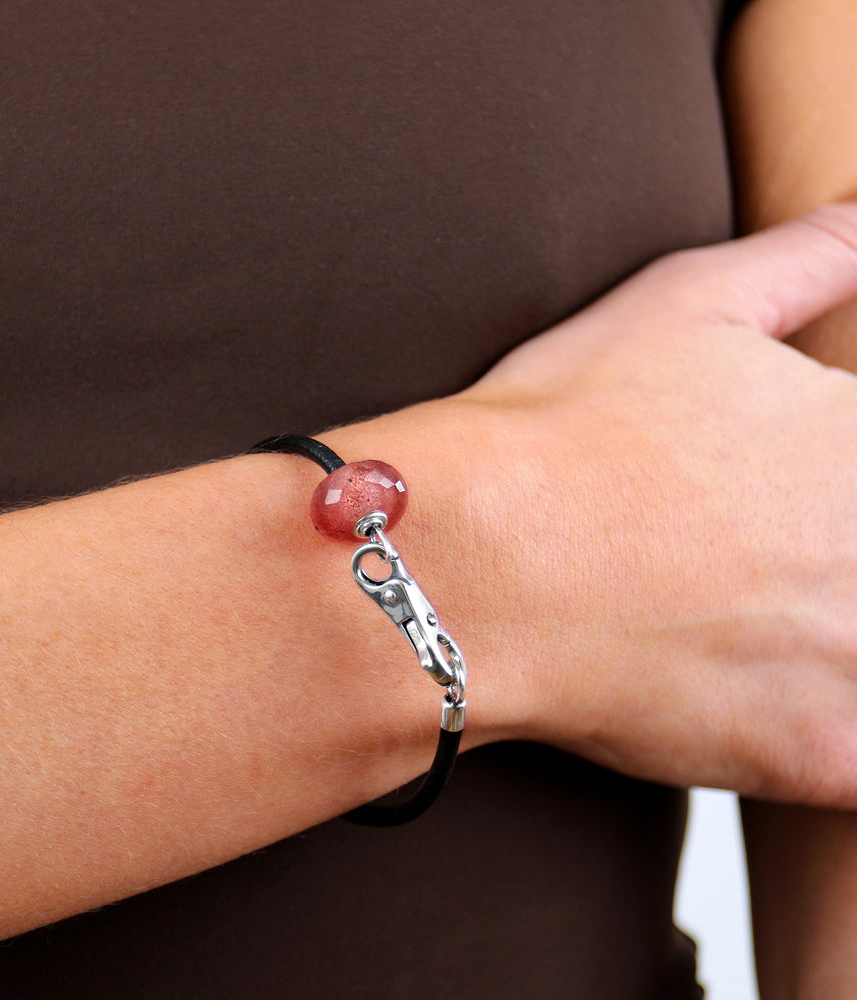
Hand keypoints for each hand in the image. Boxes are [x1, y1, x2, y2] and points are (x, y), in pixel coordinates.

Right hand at [376, 203, 856, 803]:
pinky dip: (827, 743)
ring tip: (737, 625)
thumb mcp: (685, 305)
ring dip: (824, 641)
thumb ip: (807, 258)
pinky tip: (759, 709)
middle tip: (729, 562)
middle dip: (818, 558)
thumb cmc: (561, 429)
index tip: (776, 508)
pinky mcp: (823, 754)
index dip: (823, 494)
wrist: (475, 557)